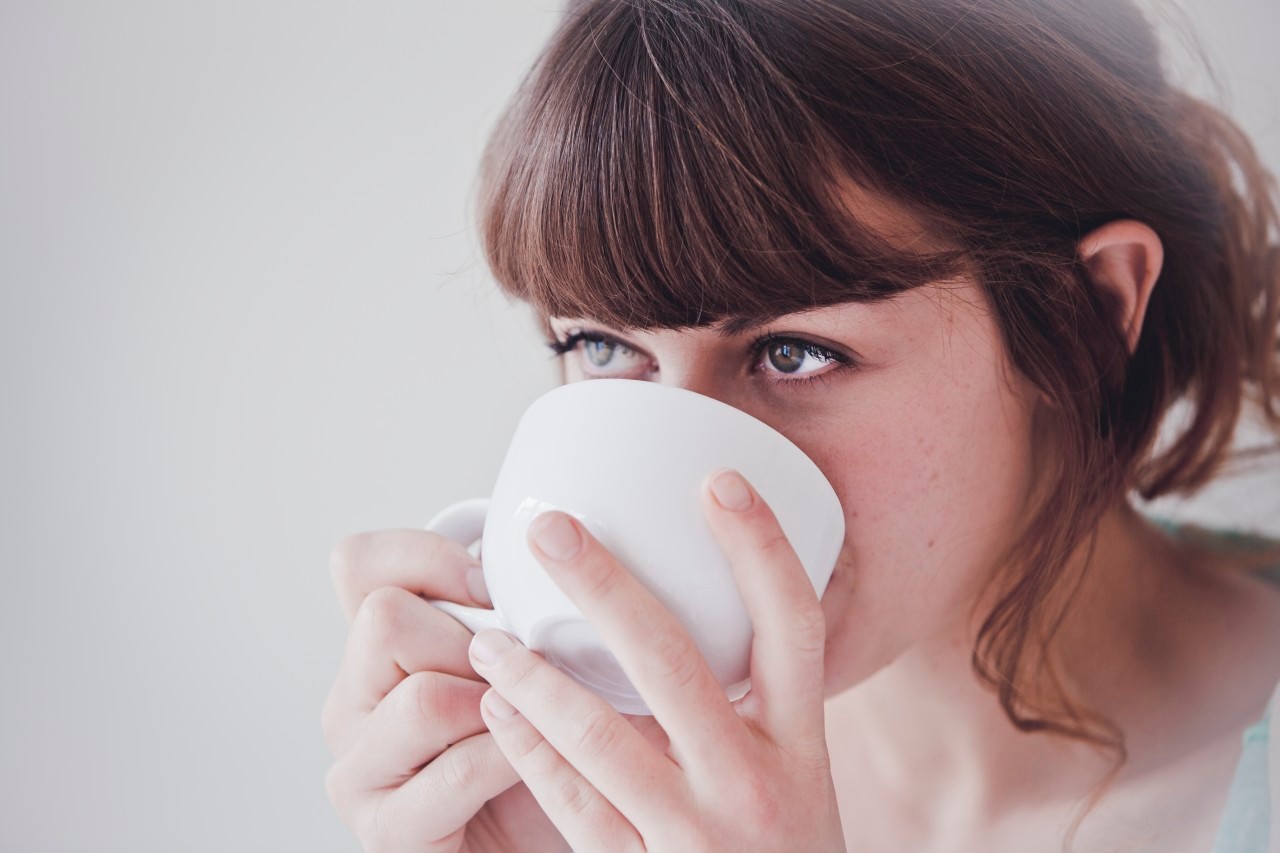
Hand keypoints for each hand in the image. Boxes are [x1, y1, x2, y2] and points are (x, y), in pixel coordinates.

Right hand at [320, 529, 570, 851]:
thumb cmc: (542, 747)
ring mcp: (359, 767)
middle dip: (475, 641)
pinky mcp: (385, 828)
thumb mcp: (532, 659)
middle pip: (386, 617)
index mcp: (375, 648)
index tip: (492, 587)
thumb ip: (522, 604)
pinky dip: (510, 760)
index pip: (357, 562)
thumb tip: (575, 541)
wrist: (540, 843)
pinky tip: (533, 764)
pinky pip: (453, 771)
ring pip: (423, 698)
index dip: (430, 559)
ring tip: (530, 724)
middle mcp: (353, 701)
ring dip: (499, 706)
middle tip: (519, 676)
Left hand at [467, 468, 846, 851]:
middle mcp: (760, 784)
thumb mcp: (796, 785)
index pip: (795, 626)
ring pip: (605, 736)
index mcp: (804, 746)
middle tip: (550, 529)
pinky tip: (499, 709)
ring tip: (488, 631)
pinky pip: (574, 804)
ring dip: (535, 676)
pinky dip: (531, 750)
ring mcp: (700, 835)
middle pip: (678, 663)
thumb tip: (677, 626)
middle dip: (608, 588)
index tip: (718, 480)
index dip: (761, 549)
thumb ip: (752, 715)